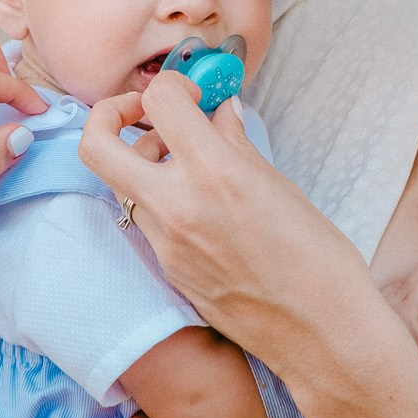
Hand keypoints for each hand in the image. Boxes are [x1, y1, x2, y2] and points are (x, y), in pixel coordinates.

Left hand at [76, 72, 383, 373]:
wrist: (320, 332)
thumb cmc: (318, 260)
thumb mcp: (280, 186)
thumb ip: (237, 144)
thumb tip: (220, 113)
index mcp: (215, 173)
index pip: (159, 101)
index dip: (171, 85)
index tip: (189, 93)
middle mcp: (178, 206)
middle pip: (97, 145)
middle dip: (109, 116)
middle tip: (143, 113)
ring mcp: (166, 242)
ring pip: (119, 184)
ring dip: (138, 160)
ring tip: (181, 158)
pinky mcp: (167, 270)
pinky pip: (145, 220)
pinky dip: (159, 198)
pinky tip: (197, 201)